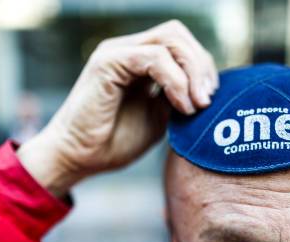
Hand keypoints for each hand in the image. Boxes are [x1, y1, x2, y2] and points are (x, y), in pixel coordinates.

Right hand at [17, 20, 217, 196]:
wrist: (78, 158)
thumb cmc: (113, 143)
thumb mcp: (157, 118)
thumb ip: (177, 99)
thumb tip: (206, 91)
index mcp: (138, 61)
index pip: (179, 45)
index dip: (202, 67)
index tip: (210, 100)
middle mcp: (127, 49)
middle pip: (177, 35)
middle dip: (201, 65)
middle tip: (208, 100)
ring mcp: (117, 52)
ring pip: (169, 39)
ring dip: (192, 71)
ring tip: (197, 105)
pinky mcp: (109, 62)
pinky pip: (154, 58)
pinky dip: (176, 82)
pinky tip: (181, 107)